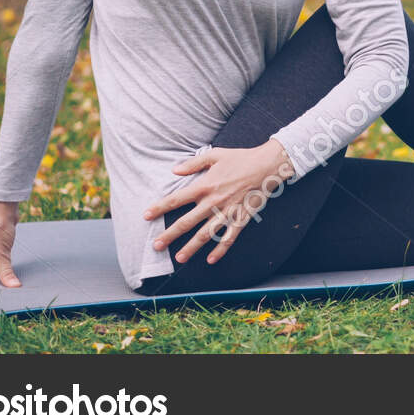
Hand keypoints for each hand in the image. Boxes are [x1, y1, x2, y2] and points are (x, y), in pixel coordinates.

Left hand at [142, 140, 296, 265]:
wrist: (267, 165)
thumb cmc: (241, 158)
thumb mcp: (215, 155)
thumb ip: (193, 163)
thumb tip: (174, 170)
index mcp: (205, 185)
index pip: (177, 199)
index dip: (160, 208)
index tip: (146, 216)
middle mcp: (214, 201)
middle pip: (187, 222)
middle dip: (170, 235)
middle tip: (156, 246)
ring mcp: (228, 211)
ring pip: (206, 234)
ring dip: (192, 247)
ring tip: (179, 258)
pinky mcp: (241, 218)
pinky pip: (229, 237)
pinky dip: (220, 249)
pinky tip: (211, 259)